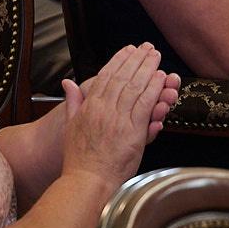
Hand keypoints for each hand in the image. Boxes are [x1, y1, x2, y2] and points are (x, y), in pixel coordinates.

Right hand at [60, 43, 171, 186]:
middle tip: (148, 47)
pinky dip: (153, 90)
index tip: (129, 49)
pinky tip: (160, 78)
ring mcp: (118, 120)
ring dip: (147, 70)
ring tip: (156, 57)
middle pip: (123, 78)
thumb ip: (73, 102)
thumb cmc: (79, 158)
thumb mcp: (71, 126)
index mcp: (89, 106)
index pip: (106, 76)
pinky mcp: (132, 132)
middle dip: (136, 60)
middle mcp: (103, 109)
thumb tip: (67, 83)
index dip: (119, 60)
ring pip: (135, 88)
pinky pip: (145, 106)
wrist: (88, 180)